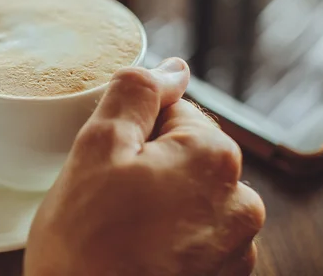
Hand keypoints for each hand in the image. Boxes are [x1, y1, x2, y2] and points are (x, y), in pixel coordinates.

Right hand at [24, 58, 264, 275]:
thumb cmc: (83, 243)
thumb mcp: (97, 148)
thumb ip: (136, 93)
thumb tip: (172, 67)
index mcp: (213, 156)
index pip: (175, 110)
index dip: (133, 132)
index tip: (111, 162)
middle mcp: (239, 200)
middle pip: (186, 152)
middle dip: (149, 164)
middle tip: (110, 196)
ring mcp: (235, 244)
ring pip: (190, 192)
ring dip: (160, 199)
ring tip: (122, 229)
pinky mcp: (224, 274)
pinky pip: (197, 231)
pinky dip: (171, 233)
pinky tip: (138, 250)